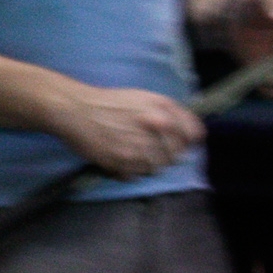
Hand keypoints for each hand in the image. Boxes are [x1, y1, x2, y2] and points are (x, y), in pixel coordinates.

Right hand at [50, 85, 203, 179]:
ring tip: (132, 152)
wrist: (75, 109)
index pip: (192, 135)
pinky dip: (131, 170)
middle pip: (175, 154)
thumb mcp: (145, 97)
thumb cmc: (110, 103)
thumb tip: (197, 135)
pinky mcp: (120, 162)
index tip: (181, 143)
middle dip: (167, 154)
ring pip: (156, 168)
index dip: (188, 140)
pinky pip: (136, 175)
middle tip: (149, 148)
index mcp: (161, 109)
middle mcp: (153, 128)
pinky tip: (121, 158)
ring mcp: (137, 146)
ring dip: (148, 164)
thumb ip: (173, 113)